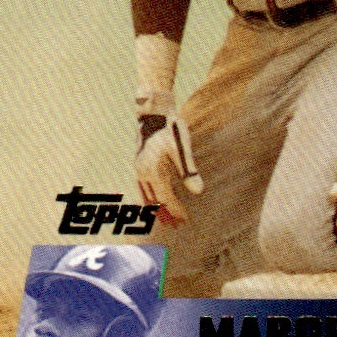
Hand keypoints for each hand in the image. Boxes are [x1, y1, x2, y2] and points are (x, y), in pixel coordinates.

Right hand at [136, 93, 203, 225]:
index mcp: (152, 170)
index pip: (165, 198)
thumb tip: (198, 192)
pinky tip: (156, 200)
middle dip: (166, 213)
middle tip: (177, 225)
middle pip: (154, 200)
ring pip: (146, 196)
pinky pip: (142, 187)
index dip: (175, 210)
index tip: (185, 220)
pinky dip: (149, 198)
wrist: (154, 111)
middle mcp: (142, 172)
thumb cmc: (171, 127)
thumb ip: (189, 170)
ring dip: (156, 208)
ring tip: (166, 218)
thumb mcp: (182, 148)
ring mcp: (138, 168)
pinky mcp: (139, 164)